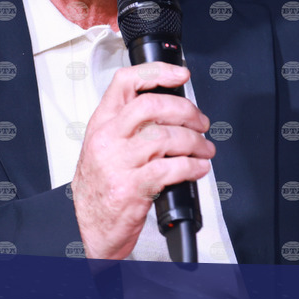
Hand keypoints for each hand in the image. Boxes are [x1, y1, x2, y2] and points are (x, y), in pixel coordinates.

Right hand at [71, 62, 214, 259]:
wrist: (94, 226)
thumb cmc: (102, 186)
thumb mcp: (104, 146)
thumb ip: (129, 125)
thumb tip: (170, 108)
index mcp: (102, 123)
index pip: (125, 82)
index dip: (157, 72)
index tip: (180, 75)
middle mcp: (108, 139)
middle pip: (152, 105)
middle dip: (185, 110)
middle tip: (200, 122)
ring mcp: (119, 163)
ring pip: (166, 137)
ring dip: (195, 142)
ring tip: (204, 149)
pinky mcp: (132, 187)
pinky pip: (172, 168)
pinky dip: (193, 166)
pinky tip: (198, 168)